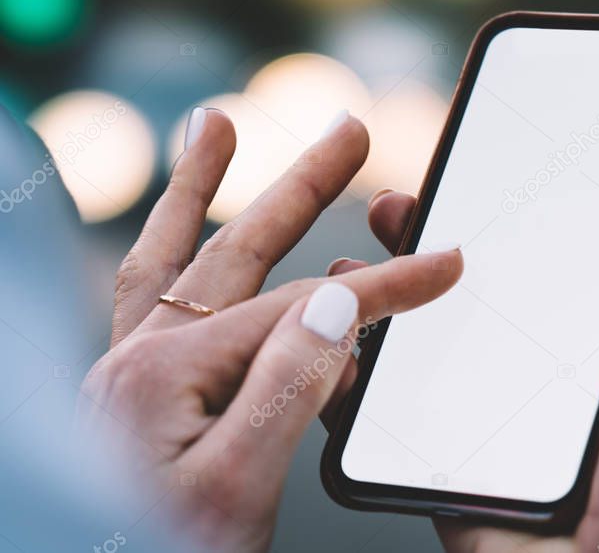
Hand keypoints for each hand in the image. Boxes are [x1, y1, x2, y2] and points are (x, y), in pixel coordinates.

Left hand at [76, 108, 462, 552]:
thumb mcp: (235, 489)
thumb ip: (284, 389)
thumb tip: (334, 303)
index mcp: (168, 374)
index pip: (303, 306)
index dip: (384, 285)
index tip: (443, 266)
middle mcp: (143, 359)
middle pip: (236, 248)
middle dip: (300, 185)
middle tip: (348, 131)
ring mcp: (135, 375)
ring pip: (176, 258)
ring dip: (202, 188)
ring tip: (218, 130)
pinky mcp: (140, 398)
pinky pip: (151, 299)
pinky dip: (171, 250)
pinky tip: (185, 242)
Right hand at [360, 184, 598, 552]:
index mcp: (597, 345)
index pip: (541, 263)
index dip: (503, 220)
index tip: (471, 180)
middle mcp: (540, 376)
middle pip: (471, 296)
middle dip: (428, 246)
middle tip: (398, 208)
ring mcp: (489, 418)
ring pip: (423, 346)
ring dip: (381, 301)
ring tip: (352, 262)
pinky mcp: (448, 460)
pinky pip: (391, 414)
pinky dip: (357, 377)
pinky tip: (335, 338)